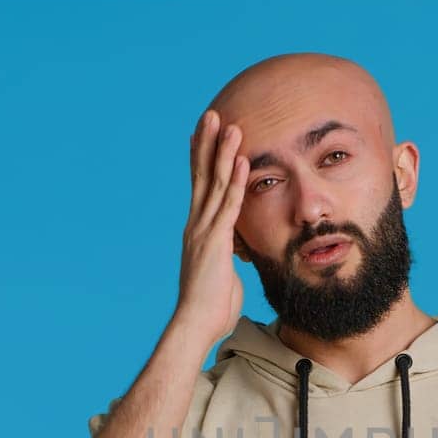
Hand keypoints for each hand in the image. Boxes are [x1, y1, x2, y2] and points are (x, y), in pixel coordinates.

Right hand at [174, 109, 248, 347]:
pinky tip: (242, 160)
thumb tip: (234, 254)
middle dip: (207, 143)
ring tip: (231, 124)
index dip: (201, 157)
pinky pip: (228, 205)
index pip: (199, 185)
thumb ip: (226, 256)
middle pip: (202, 175)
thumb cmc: (211, 307)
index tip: (203, 133)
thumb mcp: (222, 273)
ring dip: (224, 152)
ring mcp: (204, 230)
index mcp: (197, 230)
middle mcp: (196, 224)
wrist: (197, 324)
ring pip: (215, 183)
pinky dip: (236, 181)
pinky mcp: (215, 241)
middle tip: (212, 114)